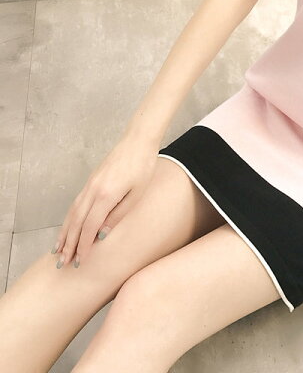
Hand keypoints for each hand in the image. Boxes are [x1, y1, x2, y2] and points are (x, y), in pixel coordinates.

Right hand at [51, 136, 158, 268]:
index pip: (89, 227)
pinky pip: (76, 203)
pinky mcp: (91, 181)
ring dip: (64, 232)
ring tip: (57, 250)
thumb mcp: (137, 193)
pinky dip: (69, 218)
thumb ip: (119, 215)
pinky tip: (68, 227)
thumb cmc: (143, 166)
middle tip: (62, 263)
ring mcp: (89, 184)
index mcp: (106, 195)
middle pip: (76, 222)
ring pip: (72, 213)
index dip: (83, 246)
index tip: (79, 261)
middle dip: (68, 244)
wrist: (137, 141)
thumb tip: (102, 235)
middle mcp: (93, 190)